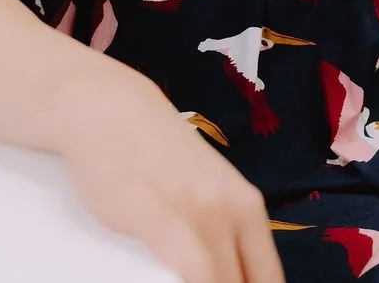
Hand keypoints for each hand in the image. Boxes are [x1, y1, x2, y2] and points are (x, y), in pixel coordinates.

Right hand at [51, 65, 283, 282]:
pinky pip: (196, 275)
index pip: (268, 282)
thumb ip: (219, 236)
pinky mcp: (161, 218)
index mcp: (249, 210)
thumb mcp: (203, 194)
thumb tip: (225, 274)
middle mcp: (235, 213)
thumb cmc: (152, 158)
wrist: (111, 112)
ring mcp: (201, 215)